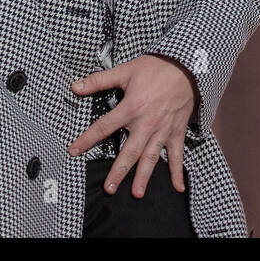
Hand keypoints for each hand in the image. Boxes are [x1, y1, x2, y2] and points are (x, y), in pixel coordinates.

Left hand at [68, 54, 199, 196]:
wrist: (186, 67)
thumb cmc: (155, 68)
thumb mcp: (125, 70)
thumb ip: (99, 80)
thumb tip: (75, 87)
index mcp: (130, 108)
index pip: (104, 127)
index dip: (87, 139)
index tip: (73, 151)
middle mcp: (146, 124)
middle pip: (129, 152)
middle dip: (118, 171)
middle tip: (108, 189)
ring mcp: (162, 130)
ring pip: (151, 157)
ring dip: (143, 176)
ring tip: (136, 193)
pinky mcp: (176, 132)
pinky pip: (177, 155)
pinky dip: (177, 172)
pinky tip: (178, 188)